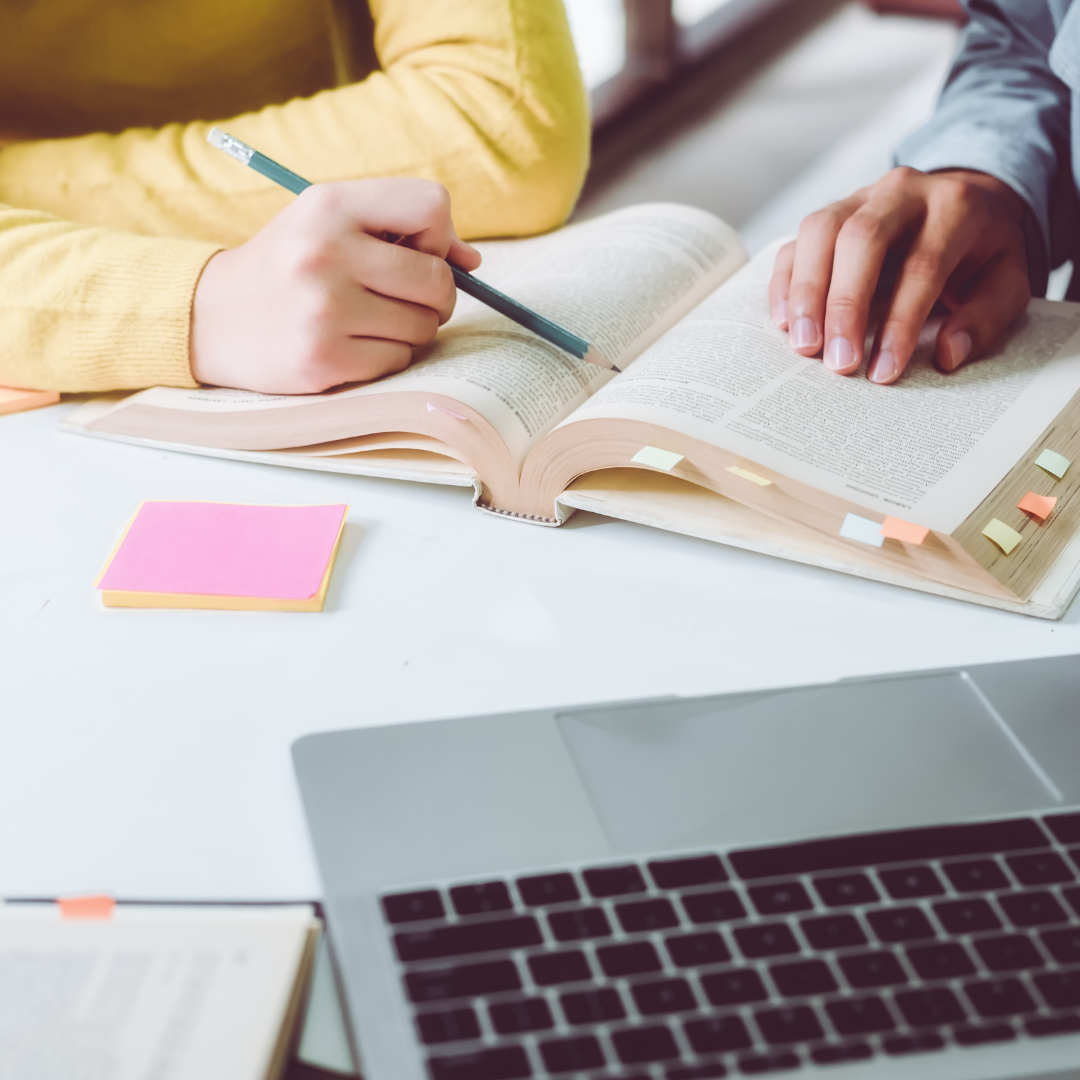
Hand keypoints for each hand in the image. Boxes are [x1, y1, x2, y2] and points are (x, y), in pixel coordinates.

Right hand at [191, 179, 480, 393]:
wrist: (210, 319)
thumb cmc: (287, 266)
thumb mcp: (328, 223)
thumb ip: (400, 228)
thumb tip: (472, 264)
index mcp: (329, 205)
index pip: (432, 205)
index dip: (438, 236)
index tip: (416, 252)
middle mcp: (325, 253)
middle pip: (438, 279)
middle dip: (434, 294)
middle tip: (402, 297)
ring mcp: (325, 311)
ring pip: (425, 326)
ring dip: (410, 328)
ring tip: (368, 319)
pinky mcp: (325, 360)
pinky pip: (398, 360)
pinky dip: (386, 357)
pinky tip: (350, 344)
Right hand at [768, 167, 1029, 383]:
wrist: (963, 207)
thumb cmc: (980, 255)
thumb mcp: (1008, 283)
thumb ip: (986, 318)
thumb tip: (947, 354)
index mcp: (955, 206)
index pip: (922, 264)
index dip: (901, 322)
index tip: (884, 371)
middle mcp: (901, 192)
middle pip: (862, 238)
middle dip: (845, 305)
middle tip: (837, 361)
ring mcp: (857, 198)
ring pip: (819, 231)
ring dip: (806, 293)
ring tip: (804, 345)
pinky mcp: (827, 218)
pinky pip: (795, 243)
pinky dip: (785, 284)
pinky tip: (785, 323)